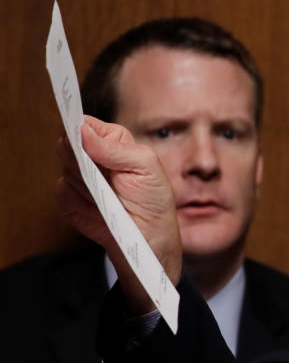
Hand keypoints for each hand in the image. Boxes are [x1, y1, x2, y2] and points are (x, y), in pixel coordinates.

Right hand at [57, 116, 181, 311]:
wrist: (146, 238)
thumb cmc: (153, 200)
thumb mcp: (146, 168)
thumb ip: (115, 148)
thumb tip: (83, 130)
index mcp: (113, 141)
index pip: (85, 124)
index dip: (79, 128)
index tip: (79, 136)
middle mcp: (93, 156)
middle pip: (68, 144)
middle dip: (82, 158)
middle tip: (104, 174)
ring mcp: (79, 177)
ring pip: (65, 168)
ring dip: (86, 182)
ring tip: (109, 194)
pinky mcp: (69, 198)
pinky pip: (61, 191)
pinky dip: (79, 199)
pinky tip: (98, 206)